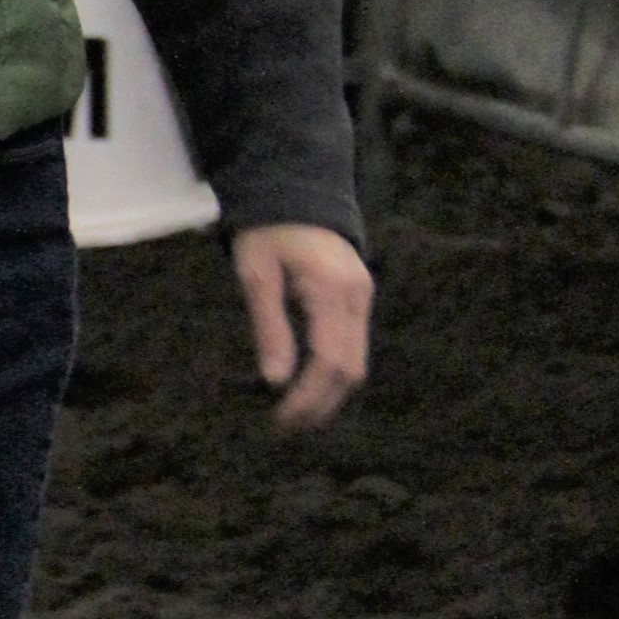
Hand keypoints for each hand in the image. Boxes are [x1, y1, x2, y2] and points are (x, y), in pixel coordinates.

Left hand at [233, 221, 371, 431]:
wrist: (296, 191)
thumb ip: (269, 326)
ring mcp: (362, 297)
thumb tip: (274, 381)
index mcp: (331, 290)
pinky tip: (308, 387)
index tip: (280, 420)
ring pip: (357, 363)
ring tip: (294, 416)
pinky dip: (333, 374)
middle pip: (350, 370)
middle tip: (284, 428)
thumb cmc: (267, 230)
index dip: (307, 398)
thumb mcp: (256, 274)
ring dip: (329, 395)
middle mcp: (357, 297)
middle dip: (320, 405)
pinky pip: (353, 346)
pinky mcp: (358, 298)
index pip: (328, 362)